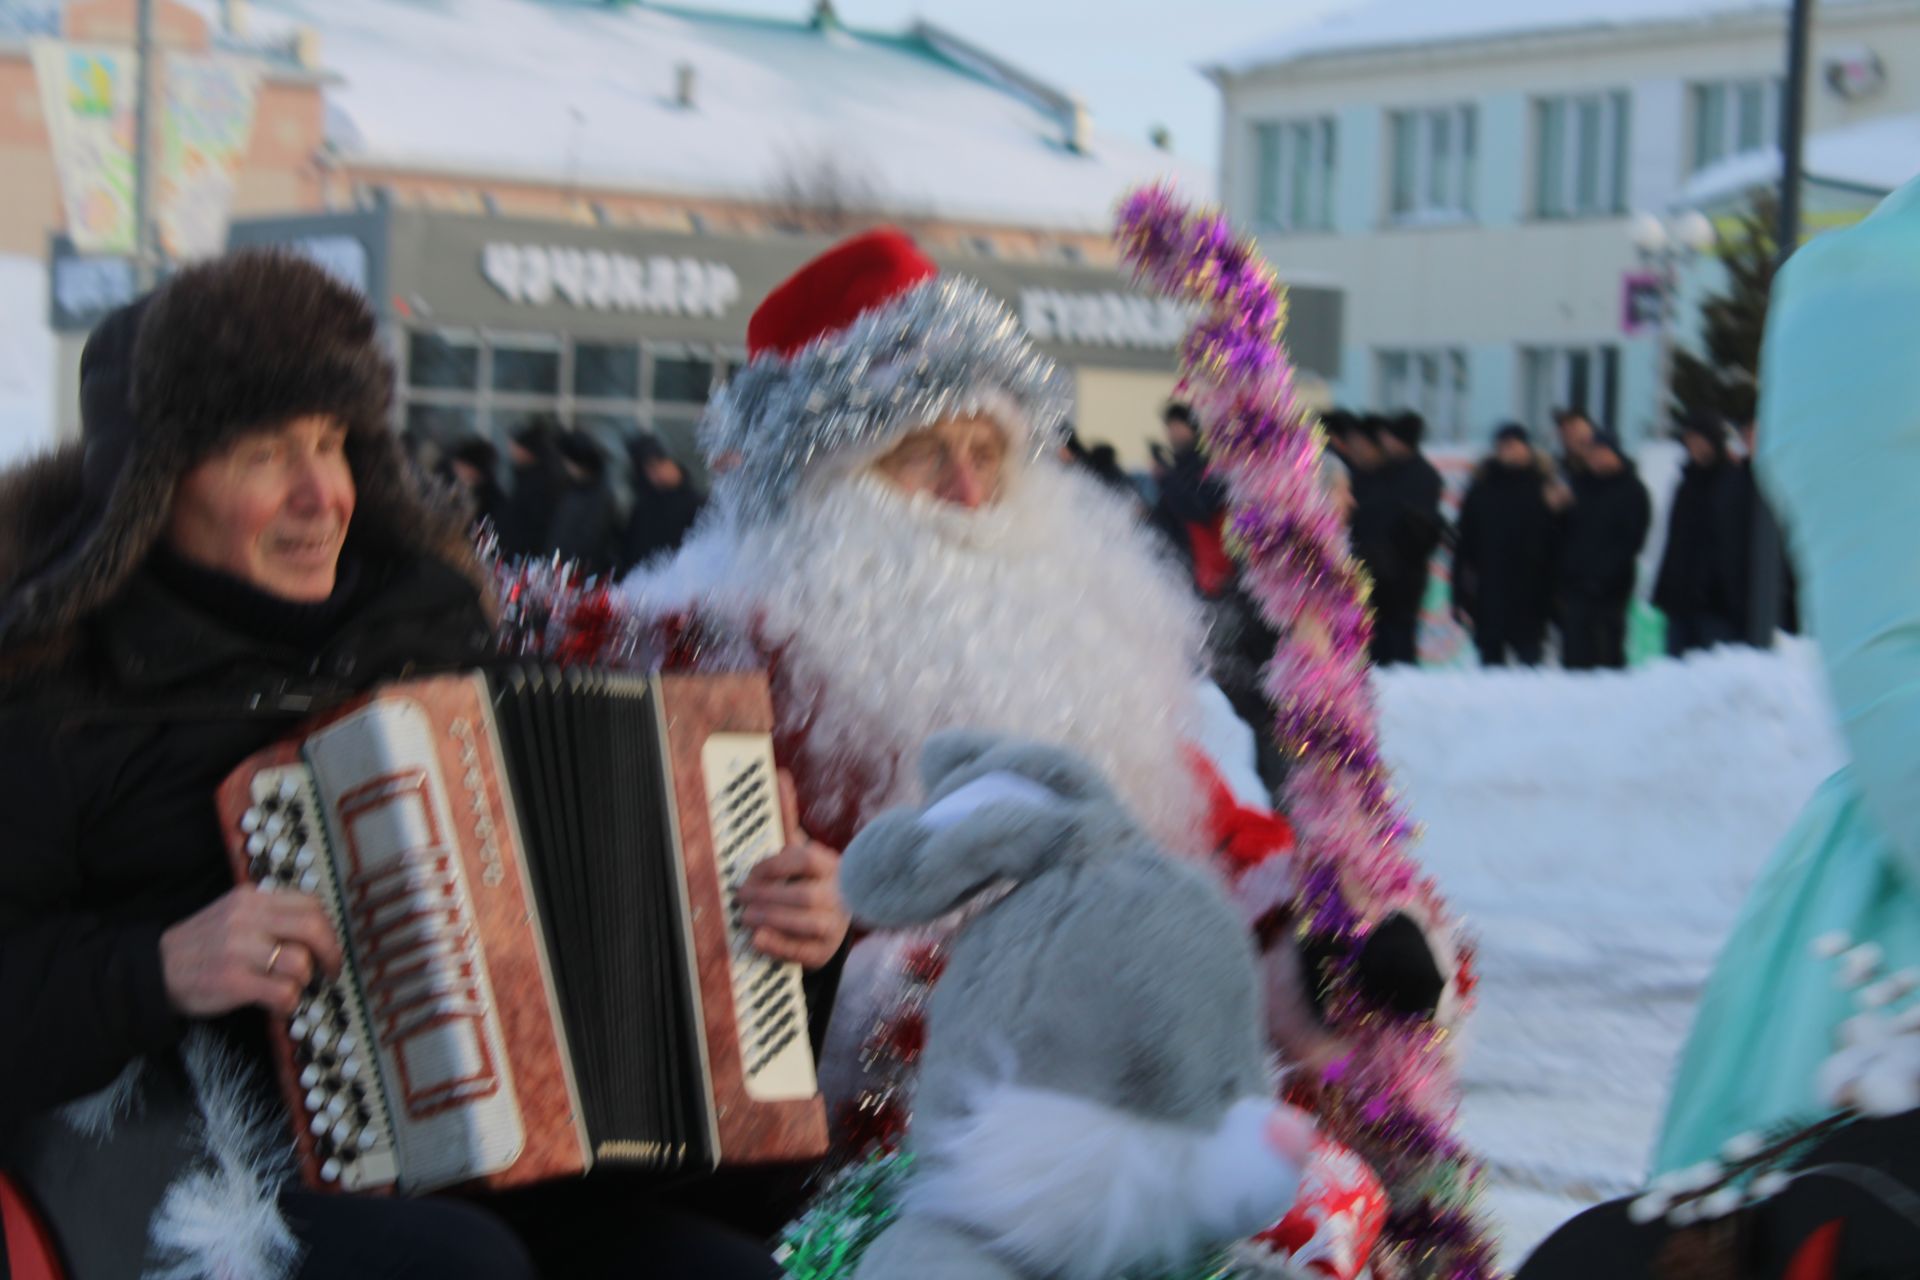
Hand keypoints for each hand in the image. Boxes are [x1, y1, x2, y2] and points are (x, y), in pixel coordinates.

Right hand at [159, 885, 342, 1018]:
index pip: (310, 904)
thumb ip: (270, 916)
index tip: (331, 947)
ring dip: (302, 982)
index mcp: (250, 899)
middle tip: (331, 971)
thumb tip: (318, 932)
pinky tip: (277, 1004)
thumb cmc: (200, 947)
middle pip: (313, 929)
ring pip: (300, 963)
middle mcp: (246, 919)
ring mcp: (238, 950)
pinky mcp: (233, 981)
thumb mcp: (232, 915)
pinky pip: (284, 993)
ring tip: (287, 987)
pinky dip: (289, 1003)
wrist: (152, 971)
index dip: (330, 929)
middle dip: (331, 953)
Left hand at [736, 773, 850, 969]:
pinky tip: (758, 939)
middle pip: (804, 895)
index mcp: (830, 864)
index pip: (805, 859)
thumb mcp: (799, 848)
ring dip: (771, 919)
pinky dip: (779, 946)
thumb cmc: (809, 877)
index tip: (751, 871)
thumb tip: (779, 775)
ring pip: (806, 923)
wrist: (833, 919)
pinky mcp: (825, 951)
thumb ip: (787, 816)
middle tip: (740, 896)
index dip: (774, 865)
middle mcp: (838, 894)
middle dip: (767, 896)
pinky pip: (804, 952)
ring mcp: (835, 924)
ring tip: (746, 917)